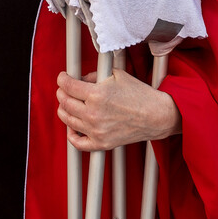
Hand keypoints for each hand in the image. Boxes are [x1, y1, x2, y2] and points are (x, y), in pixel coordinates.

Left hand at [56, 67, 180, 151]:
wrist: (156, 116)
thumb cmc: (139, 95)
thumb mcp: (116, 75)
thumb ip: (94, 75)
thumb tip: (80, 79)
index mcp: (96, 95)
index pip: (68, 85)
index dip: (62, 79)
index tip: (62, 77)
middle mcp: (93, 113)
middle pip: (64, 102)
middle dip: (61, 92)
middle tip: (64, 89)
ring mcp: (96, 130)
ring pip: (67, 120)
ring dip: (63, 109)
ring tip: (67, 104)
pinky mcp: (101, 143)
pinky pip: (78, 143)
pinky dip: (71, 135)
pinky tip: (72, 127)